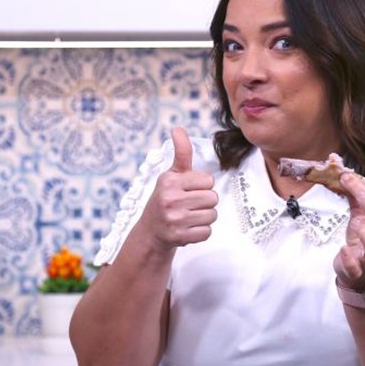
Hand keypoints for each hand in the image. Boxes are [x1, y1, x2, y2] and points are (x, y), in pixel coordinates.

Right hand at [142, 127, 217, 250]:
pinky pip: (207, 232)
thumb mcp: (171, 175)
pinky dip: (201, 231)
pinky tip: (188, 228)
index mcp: (170, 181)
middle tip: (190, 205)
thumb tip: (178, 129)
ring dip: (204, 217)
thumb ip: (181, 153)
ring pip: (212, 215)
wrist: (151, 230)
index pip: (208, 181)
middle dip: (205, 202)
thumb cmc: (166, 198)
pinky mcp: (179, 237)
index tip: (189, 190)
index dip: (202, 186)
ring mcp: (174, 220)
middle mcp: (170, 200)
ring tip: (189, 216)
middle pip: (213, 198)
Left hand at [333, 172, 364, 289]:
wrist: (360, 275)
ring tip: (356, 227)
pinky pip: (356, 267)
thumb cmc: (362, 243)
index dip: (363, 191)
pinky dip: (350, 258)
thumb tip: (344, 173)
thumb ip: (355, 198)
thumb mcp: (361, 218)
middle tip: (355, 195)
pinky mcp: (356, 272)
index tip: (346, 177)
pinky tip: (343, 249)